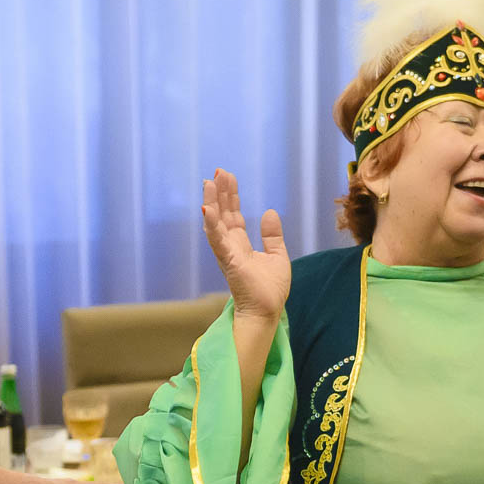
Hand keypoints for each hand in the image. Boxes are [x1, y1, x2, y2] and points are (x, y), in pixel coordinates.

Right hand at [201, 168, 289, 322]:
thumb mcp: (277, 255)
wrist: (267, 311)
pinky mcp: (228, 261)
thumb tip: (269, 212)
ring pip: (215, 223)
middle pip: (222, 214)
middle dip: (220, 192)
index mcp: (240, 245)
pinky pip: (217, 239)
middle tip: (218, 171)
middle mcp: (230, 247)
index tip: (227, 177)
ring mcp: (227, 253)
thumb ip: (272, 235)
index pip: (232, 215)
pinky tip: (207, 208)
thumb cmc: (270, 290)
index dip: (230, 196)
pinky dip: (211, 224)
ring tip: (208, 182)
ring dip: (211, 202)